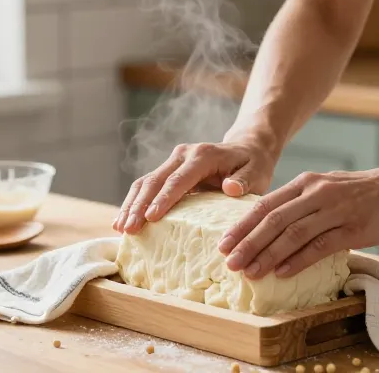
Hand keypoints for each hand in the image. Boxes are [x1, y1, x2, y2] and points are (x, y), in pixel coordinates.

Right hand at [113, 131, 279, 234]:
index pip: (179, 179)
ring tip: (121, 229)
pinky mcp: (168, 170)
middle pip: (155, 180)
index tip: (151, 218)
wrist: (247, 148)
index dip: (164, 198)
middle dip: (139, 205)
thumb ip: (245, 180)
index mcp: (203, 155)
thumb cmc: (253, 164)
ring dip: (131, 205)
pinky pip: (146, 186)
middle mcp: (183, 155)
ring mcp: (173, 161)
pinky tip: (122, 221)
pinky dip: (133, 203)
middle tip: (128, 229)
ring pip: (145, 182)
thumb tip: (230, 188)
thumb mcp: (257, 171)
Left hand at [218, 165, 378, 279]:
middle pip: (274, 220)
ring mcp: (336, 210)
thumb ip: (300, 203)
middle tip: (228, 263)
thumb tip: (268, 228)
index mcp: (305, 182)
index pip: (265, 205)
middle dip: (248, 243)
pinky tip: (282, 273)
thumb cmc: (362, 192)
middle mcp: (317, 193)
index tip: (222, 244)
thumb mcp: (325, 188)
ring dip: (268, 255)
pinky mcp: (354, 228)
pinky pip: (320, 245)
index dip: (242, 226)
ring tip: (250, 272)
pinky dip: (299, 260)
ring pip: (293, 234)